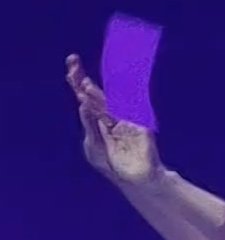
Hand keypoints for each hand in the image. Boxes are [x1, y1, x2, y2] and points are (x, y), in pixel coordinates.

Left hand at [65, 54, 161, 186]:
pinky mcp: (138, 126)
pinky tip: (108, 105)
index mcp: (98, 119)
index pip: (86, 97)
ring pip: (107, 103)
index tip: (71, 65)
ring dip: (96, 96)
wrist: (135, 178)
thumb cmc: (112, 163)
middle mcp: (110, 115)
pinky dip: (115, 107)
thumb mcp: (94, 146)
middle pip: (95, 94)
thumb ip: (89, 125)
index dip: (78, 81)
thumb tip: (82, 103)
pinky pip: (127, 112)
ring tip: (85, 87)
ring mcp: (124, 119)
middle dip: (82, 79)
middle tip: (72, 61)